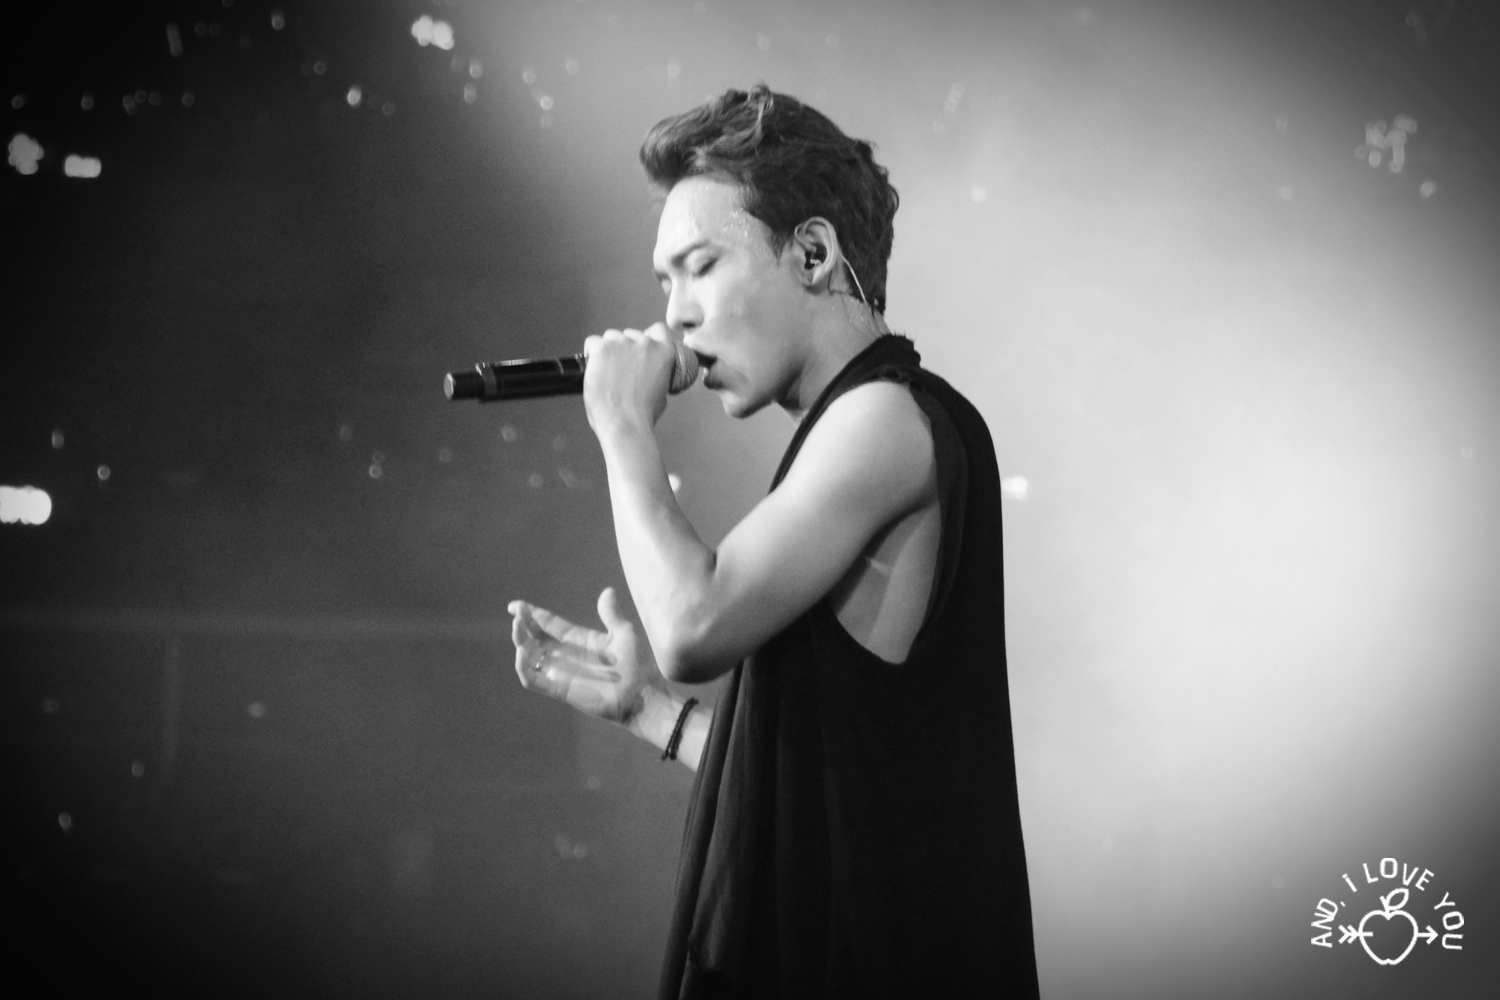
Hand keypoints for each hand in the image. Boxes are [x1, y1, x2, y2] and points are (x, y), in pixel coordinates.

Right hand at [508, 587, 664, 725]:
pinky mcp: (560, 689)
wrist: (642, 696)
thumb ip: (611, 614)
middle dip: (523, 624)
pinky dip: (523, 668)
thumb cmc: (637, 666)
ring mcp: (561, 673)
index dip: (532, 614)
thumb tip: (607, 590)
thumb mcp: (624, 633)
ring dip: (520, 642)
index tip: (516, 605)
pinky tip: (523, 652)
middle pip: (535, 638)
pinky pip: (533, 680)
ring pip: (530, 657)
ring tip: (517, 626)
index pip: (550, 624)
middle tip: (515, 612)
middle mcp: (566, 655)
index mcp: (579, 640)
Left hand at [581, 323, 677, 432]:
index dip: (648, 338)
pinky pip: (593, 342)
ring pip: (612, 337)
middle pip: (631, 334)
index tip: (641, 349)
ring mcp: (622, 343)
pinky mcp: (602, 349)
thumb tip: (649, 375)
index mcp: (664, 352)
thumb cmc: (643, 414)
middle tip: (621, 369)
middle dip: (626, 348)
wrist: (625, 423)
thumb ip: (657, 375)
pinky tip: (594, 366)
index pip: (658, 330)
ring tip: (607, 371)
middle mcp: (644, 342)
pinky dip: (591, 352)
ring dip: (609, 350)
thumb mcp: (663, 392)